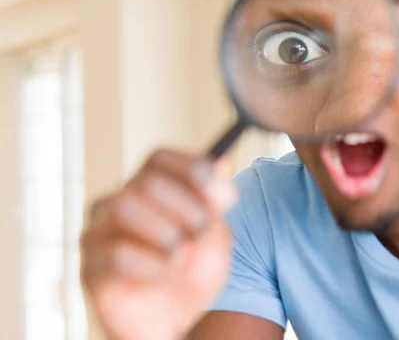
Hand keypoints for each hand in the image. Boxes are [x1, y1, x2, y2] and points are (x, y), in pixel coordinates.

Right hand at [80, 150, 236, 339]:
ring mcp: (99, 235)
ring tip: (181, 255)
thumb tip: (223, 163)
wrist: (174, 325)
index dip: (191, 168)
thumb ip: (215, 205)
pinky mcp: (91, 269)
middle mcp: (117, 204)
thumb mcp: (215, 239)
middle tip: (201, 233)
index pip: (159, 159)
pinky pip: (117, 253)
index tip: (223, 193)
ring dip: (166, 232)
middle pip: (147, 181)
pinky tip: (162, 274)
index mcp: (147, 191)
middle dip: (186, 207)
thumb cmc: (191, 276)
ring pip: (125, 206)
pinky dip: (151, 264)